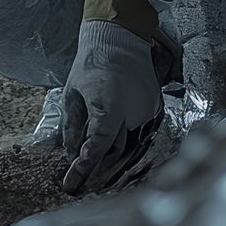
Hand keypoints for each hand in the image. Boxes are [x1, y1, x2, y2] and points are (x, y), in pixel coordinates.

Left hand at [59, 19, 163, 193]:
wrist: (120, 39)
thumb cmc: (91, 64)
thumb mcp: (72, 95)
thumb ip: (73, 126)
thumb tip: (72, 153)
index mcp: (108, 108)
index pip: (96, 148)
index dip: (83, 170)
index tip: (70, 185)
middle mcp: (131, 113)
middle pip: (115, 153)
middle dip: (97, 172)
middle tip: (80, 186)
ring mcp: (146, 111)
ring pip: (130, 146)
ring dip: (113, 162)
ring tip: (96, 177)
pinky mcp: (155, 108)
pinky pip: (139, 134)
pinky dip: (127, 145)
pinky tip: (114, 156)